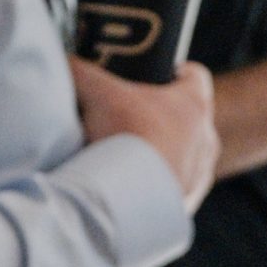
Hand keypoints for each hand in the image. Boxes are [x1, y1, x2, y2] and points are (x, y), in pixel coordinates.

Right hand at [71, 58, 218, 211]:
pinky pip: (173, 191)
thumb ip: (80, 70)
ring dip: (160, 155)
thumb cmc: (124, 138)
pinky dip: (153, 189)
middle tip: (128, 116)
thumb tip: (62, 61)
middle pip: (188, 118)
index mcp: (192, 104)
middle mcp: (204, 139)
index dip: (175, 72)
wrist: (129, 202)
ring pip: (183, 156)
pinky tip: (128, 188)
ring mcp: (198, 175)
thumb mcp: (96, 93)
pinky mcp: (185, 204)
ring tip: (124, 157)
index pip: (195, 75)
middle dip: (160, 115)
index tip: (155, 75)